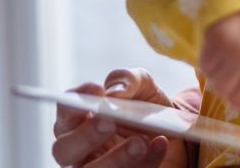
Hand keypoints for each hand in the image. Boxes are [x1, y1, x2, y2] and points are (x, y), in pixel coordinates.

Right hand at [51, 68, 188, 167]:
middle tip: (109, 123)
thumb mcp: (144, 87)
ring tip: (140, 142)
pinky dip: (146, 162)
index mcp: (78, 120)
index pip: (64, 112)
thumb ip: (129, 80)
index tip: (97, 90)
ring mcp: (97, 167)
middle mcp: (79, 149)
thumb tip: (115, 92)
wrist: (175, 135)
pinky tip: (160, 144)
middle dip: (85, 136)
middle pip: (63, 150)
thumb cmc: (146, 109)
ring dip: (115, 158)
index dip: (74, 101)